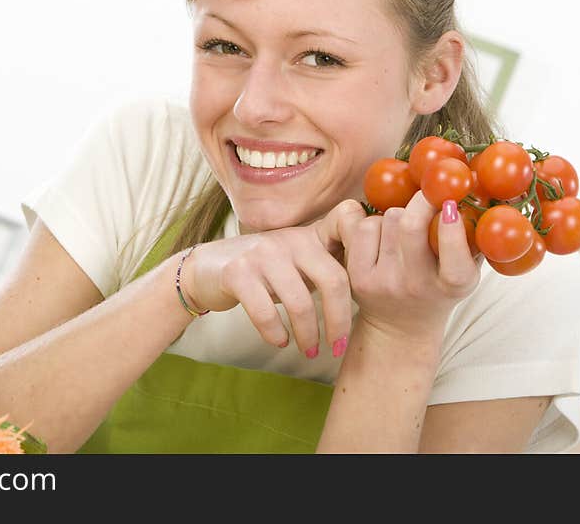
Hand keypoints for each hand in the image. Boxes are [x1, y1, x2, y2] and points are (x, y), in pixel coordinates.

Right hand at [179, 200, 365, 355]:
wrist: (206, 269)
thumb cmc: (262, 271)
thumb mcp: (296, 260)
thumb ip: (327, 265)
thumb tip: (373, 288)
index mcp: (310, 236)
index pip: (347, 228)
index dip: (366, 255)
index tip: (372, 294)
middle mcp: (290, 239)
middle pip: (333, 280)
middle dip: (339, 321)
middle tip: (338, 346)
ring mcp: (262, 254)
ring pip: (300, 302)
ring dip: (308, 335)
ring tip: (310, 351)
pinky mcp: (237, 272)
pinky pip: (265, 311)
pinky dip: (276, 333)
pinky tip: (280, 341)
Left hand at [340, 191, 481, 342]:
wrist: (401, 328)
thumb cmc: (439, 287)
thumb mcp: (466, 269)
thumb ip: (475, 237)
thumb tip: (480, 189)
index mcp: (452, 286)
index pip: (454, 259)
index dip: (452, 230)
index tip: (451, 205)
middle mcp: (416, 286)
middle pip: (410, 226)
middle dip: (420, 201)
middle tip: (428, 194)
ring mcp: (383, 282)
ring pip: (385, 219)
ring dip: (396, 213)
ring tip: (404, 228)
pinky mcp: (357, 277)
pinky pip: (362, 228)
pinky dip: (373, 222)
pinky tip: (382, 235)